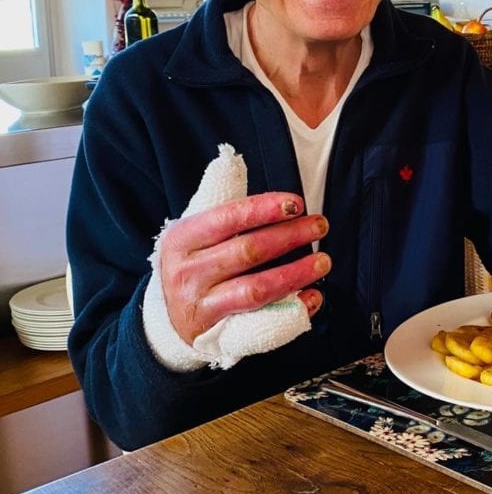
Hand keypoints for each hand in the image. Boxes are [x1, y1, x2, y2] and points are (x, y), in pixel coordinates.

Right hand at [157, 193, 328, 343]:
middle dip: (289, 237)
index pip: (227, 218)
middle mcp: (188, 273)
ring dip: (296, 274)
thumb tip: (229, 159)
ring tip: (323, 261)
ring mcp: (202, 306)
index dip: (264, 209)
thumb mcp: (194, 230)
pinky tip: (313, 297)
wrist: (166, 321)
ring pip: (256, 290)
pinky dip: (292, 310)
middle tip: (320, 225)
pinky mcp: (217, 334)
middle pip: (248, 251)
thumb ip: (216, 197)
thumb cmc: (192, 264)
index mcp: (182, 239)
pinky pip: (261, 323)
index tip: (296, 203)